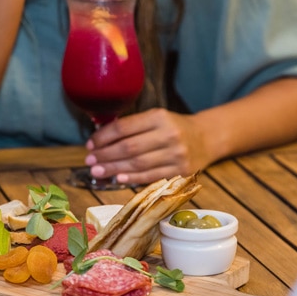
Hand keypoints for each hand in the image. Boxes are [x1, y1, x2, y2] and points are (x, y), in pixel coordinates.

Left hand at [85, 108, 211, 184]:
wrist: (207, 139)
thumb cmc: (174, 128)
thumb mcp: (157, 118)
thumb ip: (132, 127)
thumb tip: (100, 140)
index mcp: (159, 117)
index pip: (124, 128)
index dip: (103, 137)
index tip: (90, 144)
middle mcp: (169, 135)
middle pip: (129, 147)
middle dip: (105, 155)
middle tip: (90, 161)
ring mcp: (176, 155)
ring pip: (138, 164)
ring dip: (114, 169)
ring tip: (98, 171)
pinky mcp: (181, 172)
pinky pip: (151, 177)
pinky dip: (132, 178)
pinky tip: (118, 178)